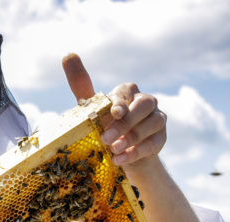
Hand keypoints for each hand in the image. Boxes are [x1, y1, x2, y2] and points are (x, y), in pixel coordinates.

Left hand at [62, 53, 166, 167]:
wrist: (119, 154)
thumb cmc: (103, 125)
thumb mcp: (90, 109)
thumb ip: (81, 85)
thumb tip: (68, 54)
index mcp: (127, 92)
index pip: (126, 92)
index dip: (120, 102)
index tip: (113, 113)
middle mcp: (145, 102)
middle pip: (143, 105)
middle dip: (125, 122)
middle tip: (106, 138)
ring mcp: (157, 119)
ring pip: (152, 123)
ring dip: (132, 138)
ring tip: (113, 150)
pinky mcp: (161, 138)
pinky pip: (154, 143)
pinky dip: (137, 152)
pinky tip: (121, 159)